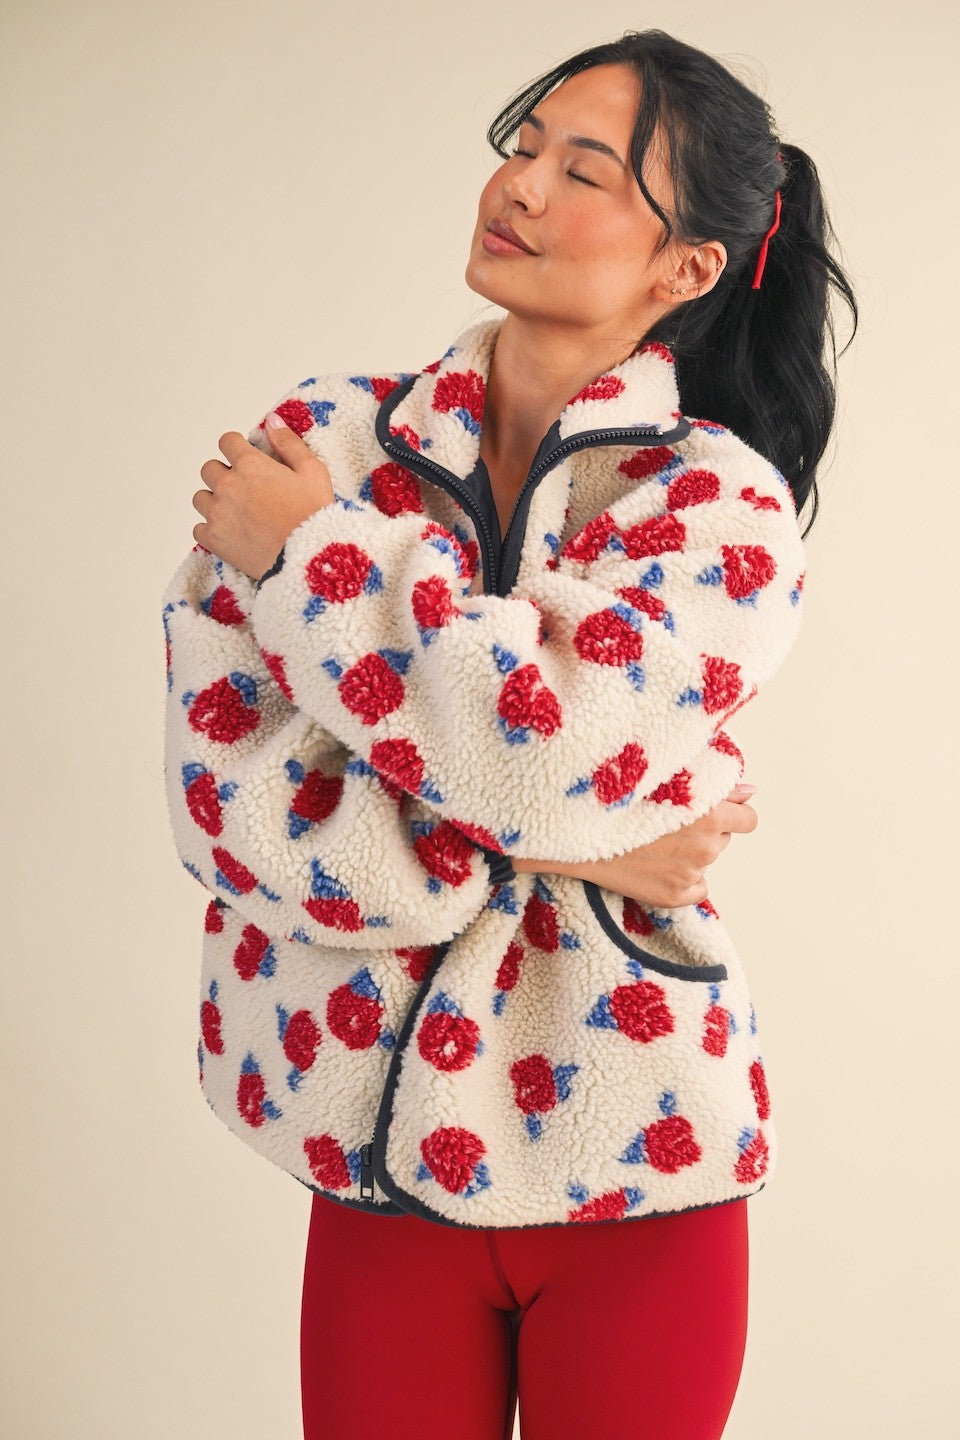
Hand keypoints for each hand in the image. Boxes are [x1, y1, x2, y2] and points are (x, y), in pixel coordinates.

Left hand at [192, 413, 334, 580]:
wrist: (307, 559)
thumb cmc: (314, 515)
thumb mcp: (312, 471)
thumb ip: (288, 442)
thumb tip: (271, 420)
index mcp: (250, 464)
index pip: (226, 441)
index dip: (237, 448)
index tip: (247, 459)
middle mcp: (227, 485)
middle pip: (209, 469)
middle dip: (224, 474)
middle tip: (246, 489)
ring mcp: (217, 513)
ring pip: (201, 498)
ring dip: (214, 501)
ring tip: (237, 513)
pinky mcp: (214, 540)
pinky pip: (199, 528)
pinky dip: (211, 529)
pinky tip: (232, 533)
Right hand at [515, 783, 758, 907]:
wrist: (571, 827)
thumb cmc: (616, 793)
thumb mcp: (667, 775)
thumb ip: (714, 782)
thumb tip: (750, 790)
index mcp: (709, 811)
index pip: (748, 818)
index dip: (731, 811)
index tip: (711, 808)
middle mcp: (705, 845)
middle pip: (723, 838)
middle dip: (705, 828)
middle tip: (667, 818)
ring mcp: (688, 874)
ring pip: (705, 860)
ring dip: (689, 850)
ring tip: (651, 836)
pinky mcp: (671, 896)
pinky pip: (695, 889)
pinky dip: (681, 879)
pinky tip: (653, 863)